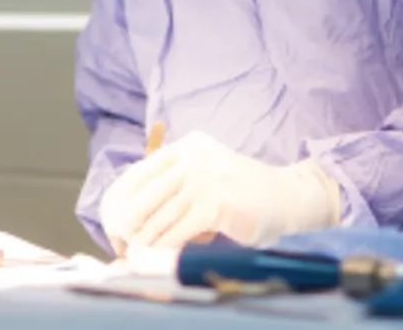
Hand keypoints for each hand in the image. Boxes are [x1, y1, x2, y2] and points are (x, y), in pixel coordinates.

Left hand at [98, 131, 340, 252]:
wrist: (286, 197)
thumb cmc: (241, 192)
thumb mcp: (204, 173)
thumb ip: (174, 182)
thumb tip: (131, 211)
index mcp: (187, 147)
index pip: (139, 173)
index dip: (122, 202)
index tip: (117, 225)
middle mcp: (193, 158)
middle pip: (143, 195)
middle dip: (130, 224)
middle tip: (125, 243)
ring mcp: (206, 179)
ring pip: (159, 216)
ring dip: (146, 240)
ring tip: (138, 253)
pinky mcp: (217, 204)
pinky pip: (178, 230)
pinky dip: (164, 246)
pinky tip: (160, 256)